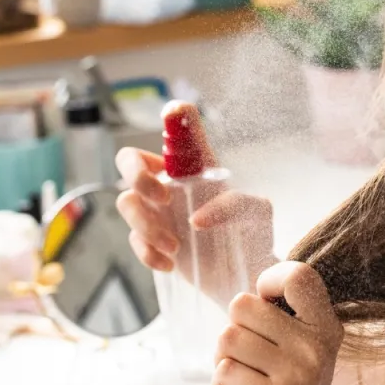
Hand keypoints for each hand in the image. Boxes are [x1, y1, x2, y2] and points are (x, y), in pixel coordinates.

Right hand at [115, 105, 277, 306]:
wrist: (246, 271)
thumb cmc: (252, 231)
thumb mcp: (257, 212)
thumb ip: (236, 205)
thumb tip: (197, 219)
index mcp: (195, 166)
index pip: (178, 132)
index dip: (172, 118)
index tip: (173, 113)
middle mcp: (170, 182)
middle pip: (128, 160)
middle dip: (137, 176)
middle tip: (163, 198)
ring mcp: (156, 211)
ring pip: (126, 202)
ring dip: (146, 225)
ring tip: (176, 247)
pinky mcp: (151, 240)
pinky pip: (133, 240)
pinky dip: (147, 253)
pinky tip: (170, 264)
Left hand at [213, 262, 341, 384]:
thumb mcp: (300, 352)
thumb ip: (285, 318)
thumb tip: (254, 289)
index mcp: (327, 329)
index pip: (298, 276)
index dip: (269, 281)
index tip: (264, 305)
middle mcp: (318, 349)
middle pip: (243, 305)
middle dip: (234, 333)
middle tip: (251, 363)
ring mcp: (298, 377)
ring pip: (227, 338)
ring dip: (223, 363)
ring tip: (245, 384)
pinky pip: (222, 371)